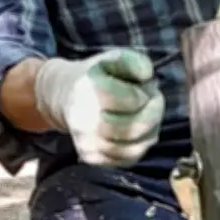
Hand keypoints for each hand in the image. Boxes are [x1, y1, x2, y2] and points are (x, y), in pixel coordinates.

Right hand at [33, 49, 163, 166]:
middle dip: (153, 116)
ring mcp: (86, 142)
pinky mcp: (92, 158)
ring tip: (146, 117)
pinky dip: (139, 146)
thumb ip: (134, 62)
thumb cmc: (97, 76)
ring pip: (133, 148)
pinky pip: (128, 159)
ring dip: (149, 132)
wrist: (65, 96)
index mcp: (88, 90)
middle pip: (132, 129)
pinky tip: (136, 131)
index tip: (146, 90)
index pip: (130, 101)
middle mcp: (83, 120)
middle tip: (154, 104)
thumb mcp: (114, 59)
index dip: (145, 95)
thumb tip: (147, 75)